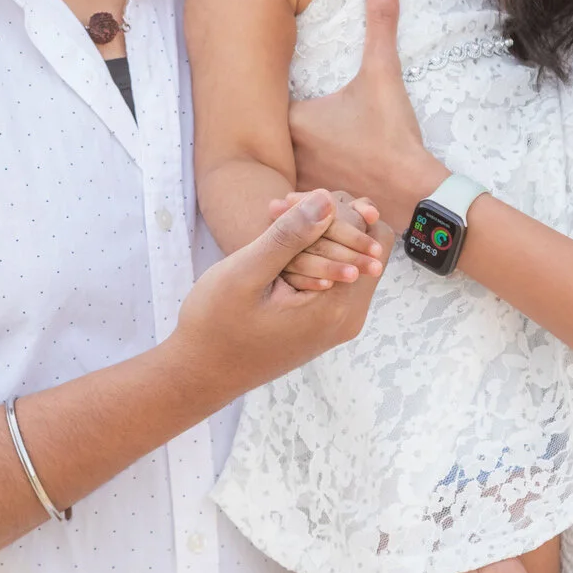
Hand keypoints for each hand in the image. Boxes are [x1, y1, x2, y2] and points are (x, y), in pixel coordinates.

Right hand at [170, 190, 392, 397]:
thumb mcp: (247, 272)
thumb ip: (289, 236)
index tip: (293, 203)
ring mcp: (337, 323)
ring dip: (318, 236)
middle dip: (330, 219)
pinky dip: (311, 256)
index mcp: (337, 307)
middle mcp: (348, 318)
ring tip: (272, 221)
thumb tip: (329, 199)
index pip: (373, 238)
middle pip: (368, 248)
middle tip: (279, 207)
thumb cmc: (216, 324)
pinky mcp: (323, 323)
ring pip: (350, 260)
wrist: (200, 373)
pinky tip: (275, 249)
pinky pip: (335, 278)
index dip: (342, 209)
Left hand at [287, 0, 445, 221]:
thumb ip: (381, 24)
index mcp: (295, 120)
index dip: (270, 99)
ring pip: (278, 167)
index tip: (276, 93)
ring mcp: (298, 183)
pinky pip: (292, 197)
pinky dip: (296, 194)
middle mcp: (287, 153)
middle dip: (273, 130)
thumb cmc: (391, 134)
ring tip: (298, 155)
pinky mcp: (313, 206)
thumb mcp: (384, 74)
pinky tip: (305, 192)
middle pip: (267, 135)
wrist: (412, 191)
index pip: (265, 103)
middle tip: (282, 123)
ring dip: (284, 161)